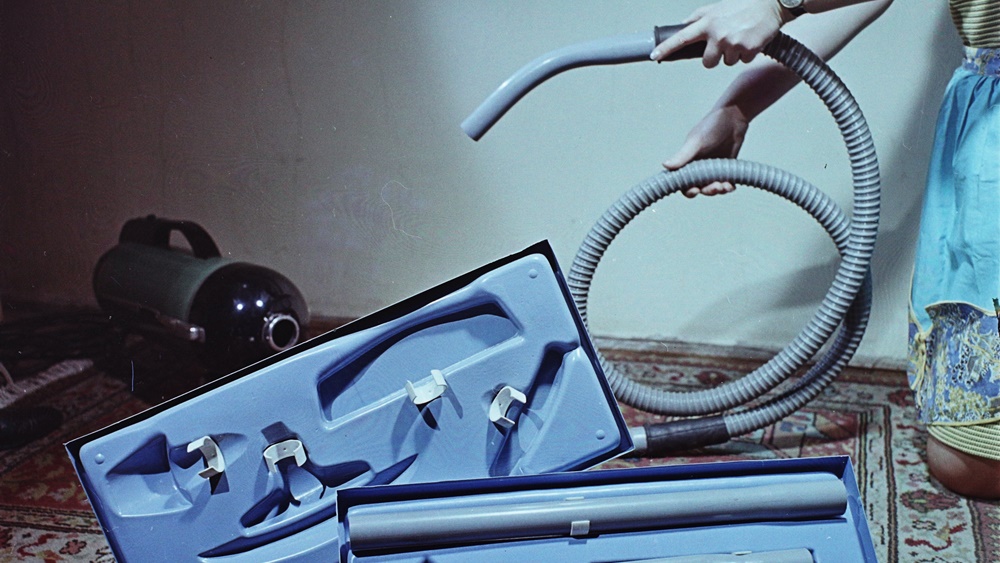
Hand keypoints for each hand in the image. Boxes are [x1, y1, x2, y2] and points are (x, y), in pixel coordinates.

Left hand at [651, 0, 789, 67]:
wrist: (772, 4)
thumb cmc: (744, 6)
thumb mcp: (717, 7)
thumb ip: (700, 17)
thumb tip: (684, 26)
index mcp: (707, 22)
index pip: (682, 37)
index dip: (666, 48)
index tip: (654, 55)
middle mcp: (717, 33)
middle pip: (707, 62)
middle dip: (715, 57)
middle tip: (726, 43)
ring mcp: (732, 43)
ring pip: (726, 62)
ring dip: (734, 53)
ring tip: (741, 36)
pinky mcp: (748, 50)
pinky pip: (742, 61)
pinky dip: (747, 53)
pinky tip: (751, 39)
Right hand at [663, 104, 748, 196]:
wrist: (734, 116)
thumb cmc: (711, 126)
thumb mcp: (696, 142)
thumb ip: (683, 155)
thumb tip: (665, 166)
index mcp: (687, 162)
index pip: (683, 183)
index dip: (688, 190)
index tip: (695, 190)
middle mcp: (699, 168)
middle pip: (700, 188)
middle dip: (707, 190)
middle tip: (716, 186)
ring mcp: (713, 169)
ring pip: (713, 187)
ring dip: (719, 190)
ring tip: (726, 186)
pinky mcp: (726, 168)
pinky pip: (726, 183)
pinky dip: (728, 187)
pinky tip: (732, 185)